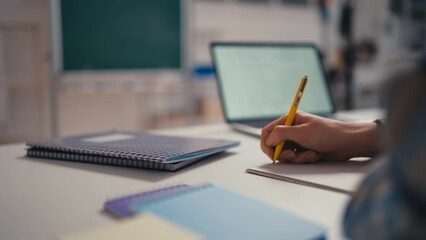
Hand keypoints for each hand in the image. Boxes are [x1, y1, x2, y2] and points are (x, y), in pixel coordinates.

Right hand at [261, 111, 381, 162]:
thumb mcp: (301, 133)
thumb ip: (281, 134)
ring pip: (286, 154)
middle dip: (284, 153)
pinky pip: (296, 158)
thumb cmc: (328, 133)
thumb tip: (268, 139)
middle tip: (293, 155)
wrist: (347, 143)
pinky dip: (304, 159)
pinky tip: (315, 154)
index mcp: (289, 120)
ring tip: (310, 153)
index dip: (267, 144)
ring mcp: (298, 140)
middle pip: (276, 145)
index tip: (271, 154)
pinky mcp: (304, 149)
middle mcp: (292, 129)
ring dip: (297, 157)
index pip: (268, 131)